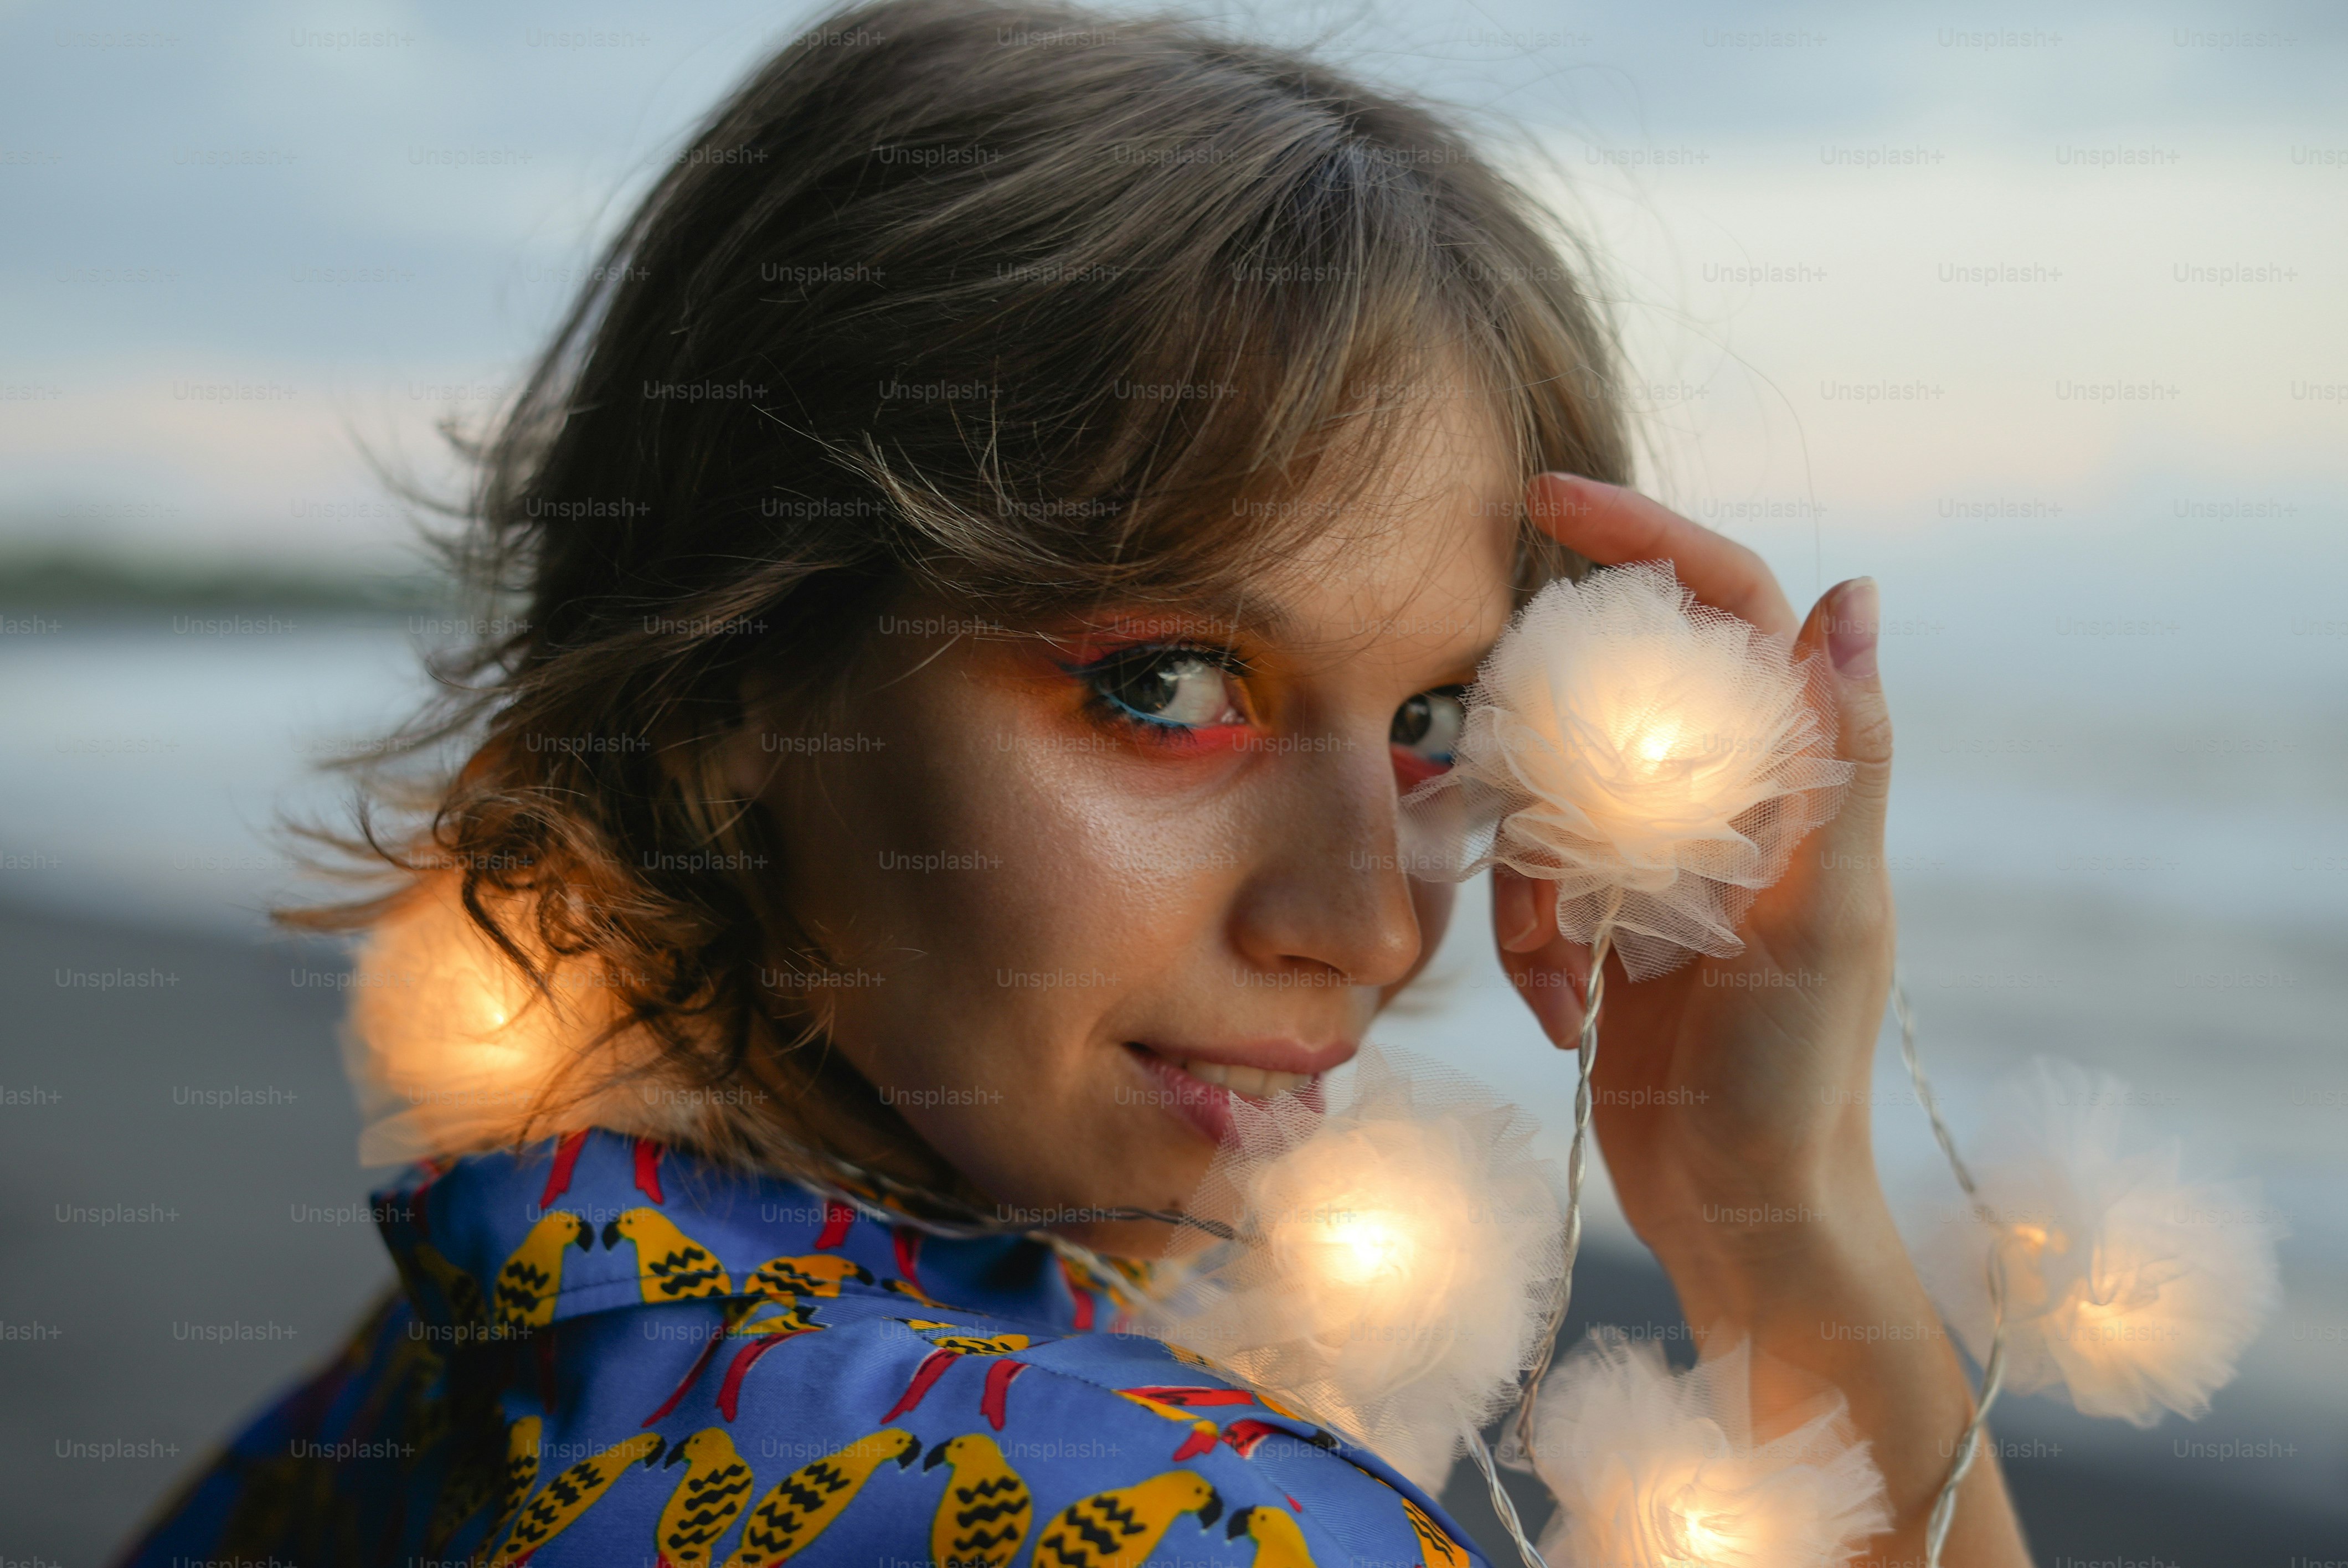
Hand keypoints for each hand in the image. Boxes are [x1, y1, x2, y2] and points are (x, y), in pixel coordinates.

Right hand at [1490, 473, 1895, 1273]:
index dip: (1650, 538)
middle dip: (1550, 744)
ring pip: (1550, 789)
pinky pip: (1528, 880)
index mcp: (1798, 772)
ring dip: (1536, 885)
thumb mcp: (1828, 916)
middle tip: (1535, 819)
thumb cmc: (1798, 1076)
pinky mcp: (1601, 916)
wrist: (1741, 1211)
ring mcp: (1657, 854)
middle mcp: (1726, 794)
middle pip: (1612, 689)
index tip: (1548, 501)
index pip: (1732, 608)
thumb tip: (1854, 593)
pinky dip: (1528, 944)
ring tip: (1568, 981)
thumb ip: (1838, 761)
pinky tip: (1561, 1015)